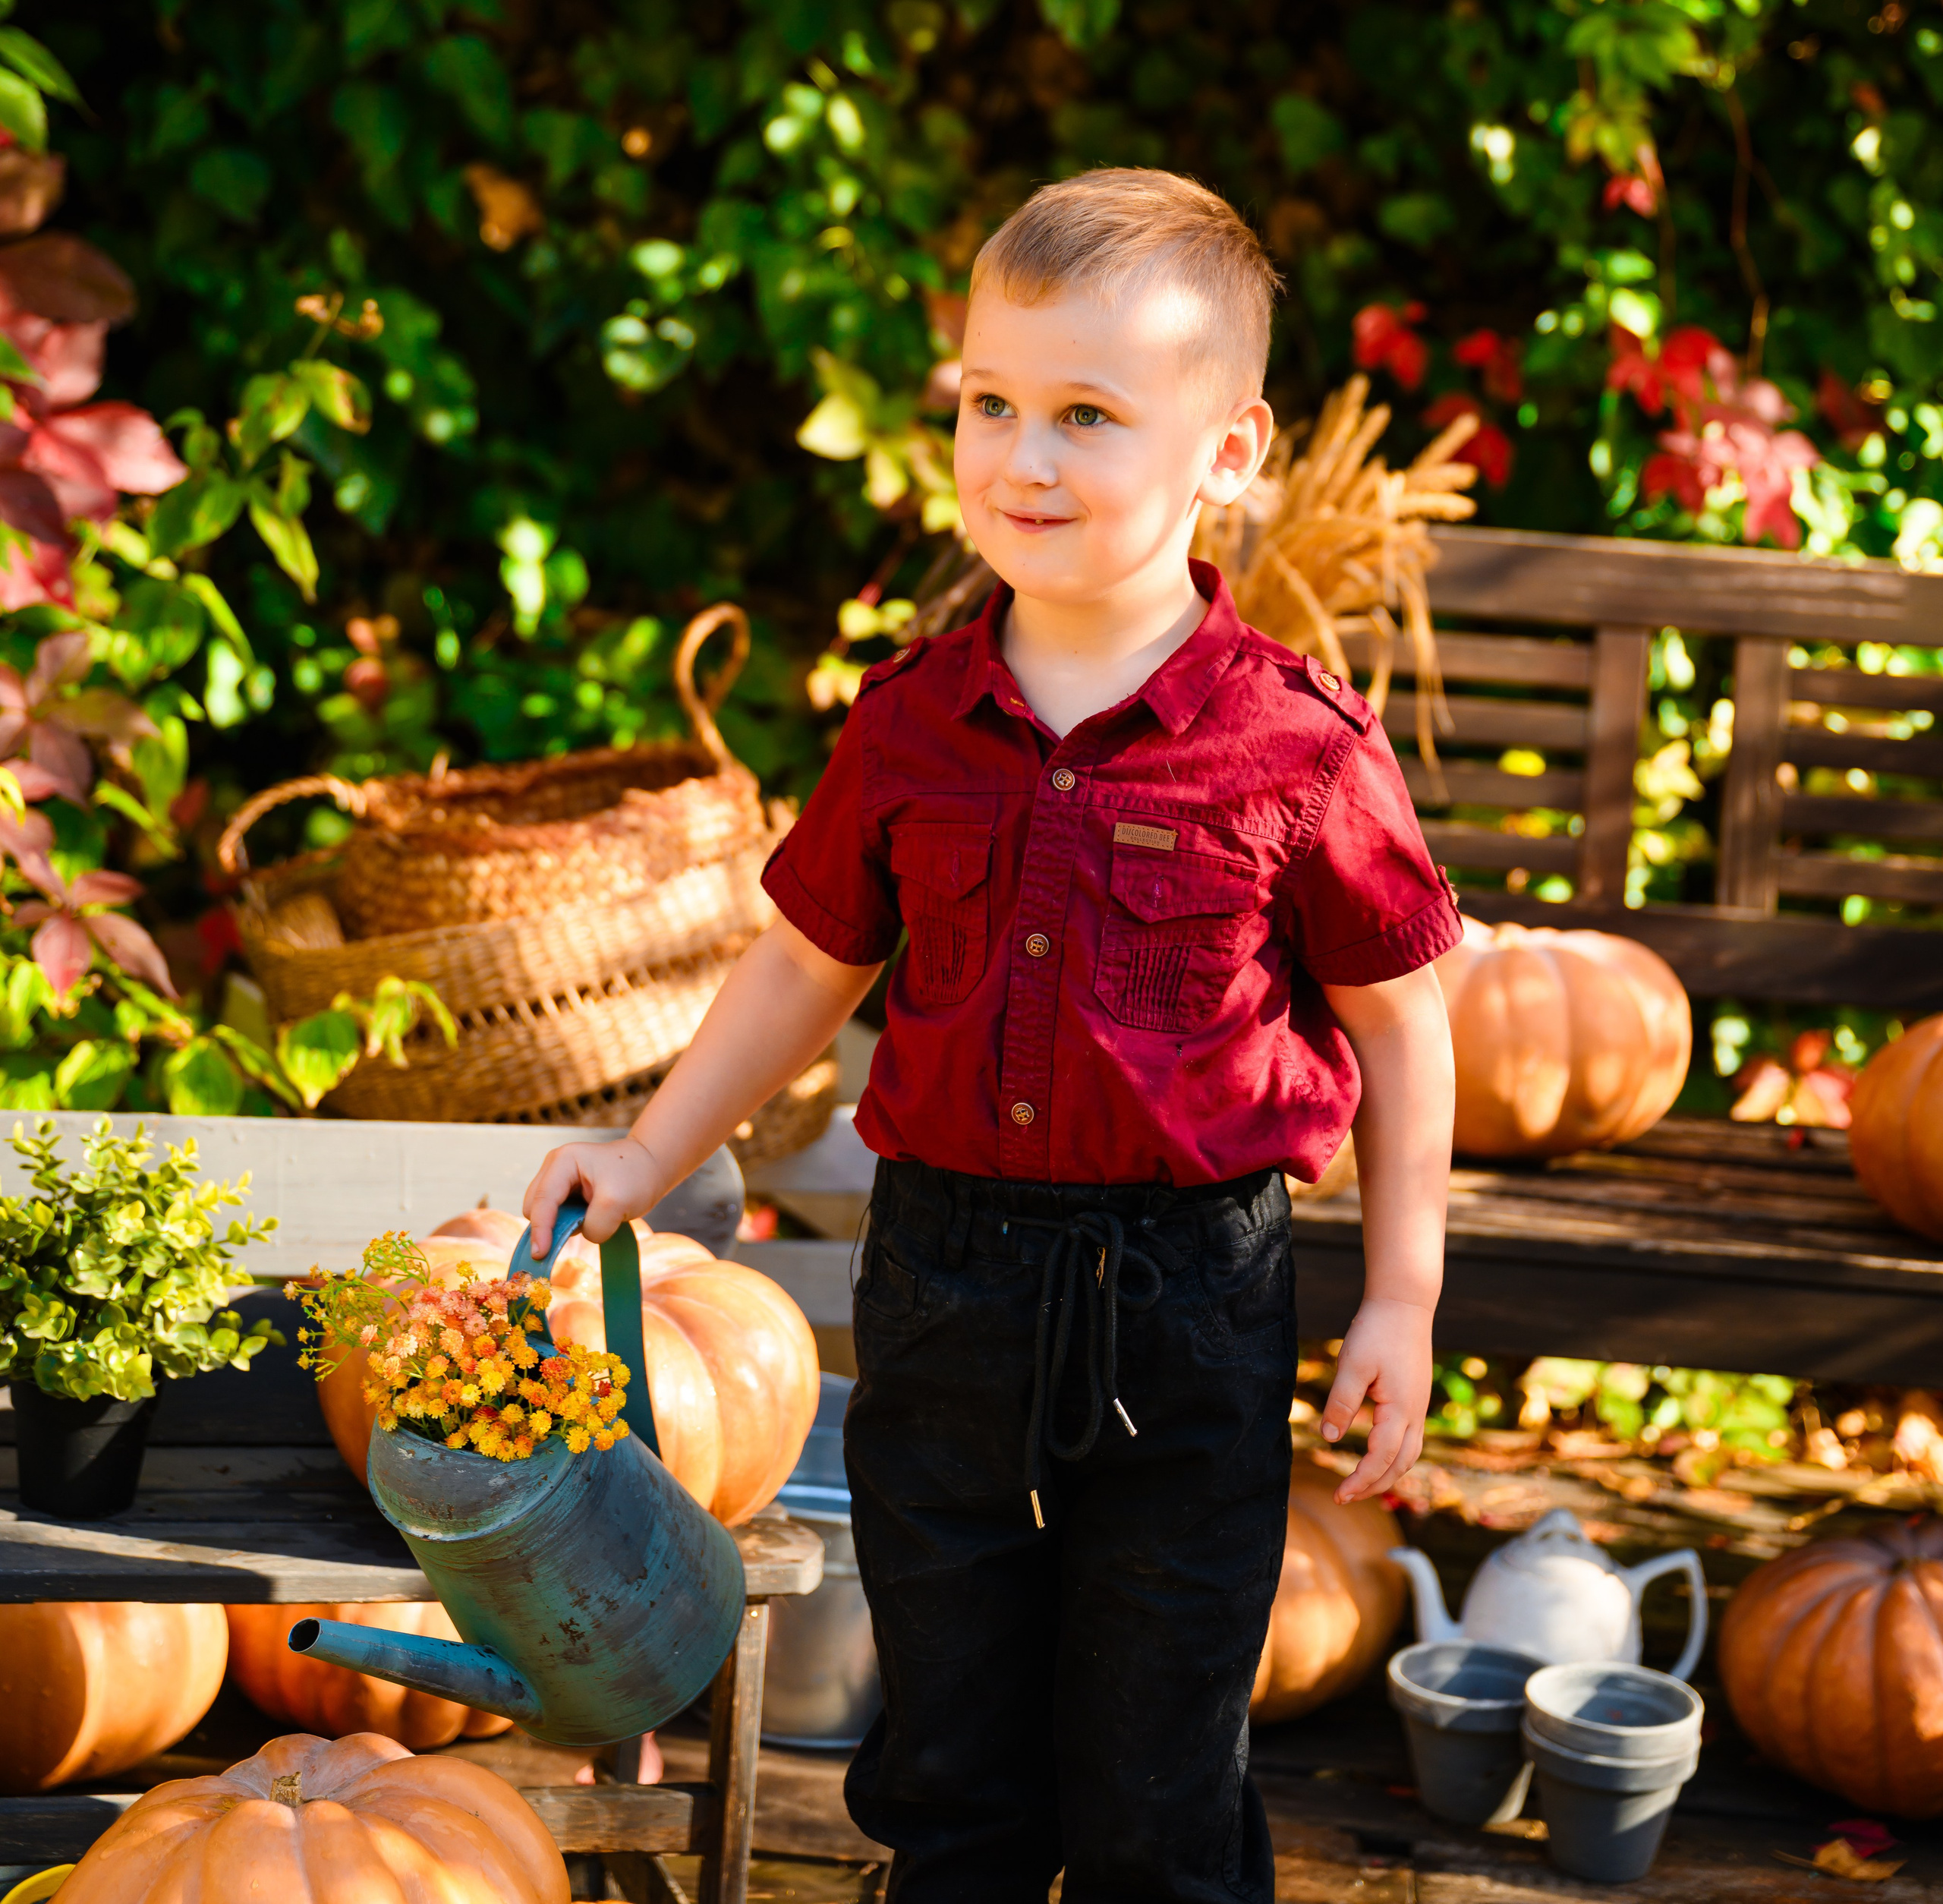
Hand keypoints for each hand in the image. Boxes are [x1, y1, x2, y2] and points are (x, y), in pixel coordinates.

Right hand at [523, 1137, 665, 1253]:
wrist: (651, 1167)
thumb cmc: (636, 1177)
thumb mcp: (618, 1203)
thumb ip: (595, 1225)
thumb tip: (580, 1235)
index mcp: (564, 1161)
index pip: (543, 1199)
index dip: (541, 1228)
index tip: (540, 1254)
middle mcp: (555, 1167)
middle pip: (535, 1206)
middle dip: (550, 1225)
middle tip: (580, 1230)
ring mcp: (558, 1179)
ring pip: (543, 1213)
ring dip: (561, 1224)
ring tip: (593, 1217)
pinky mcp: (565, 1192)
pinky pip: (556, 1215)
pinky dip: (567, 1224)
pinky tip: (589, 1217)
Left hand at [1320, 1296, 1432, 1505]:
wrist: (1405, 1303)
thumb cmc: (1376, 1331)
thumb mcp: (1353, 1365)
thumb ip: (1341, 1403)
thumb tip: (1328, 1437)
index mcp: (1400, 1410)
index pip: (1381, 1459)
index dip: (1360, 1480)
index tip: (1339, 1495)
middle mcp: (1415, 1414)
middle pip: (1399, 1465)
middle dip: (1374, 1486)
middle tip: (1345, 1497)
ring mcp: (1418, 1406)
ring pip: (1408, 1455)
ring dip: (1386, 1474)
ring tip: (1361, 1484)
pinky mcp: (1415, 1397)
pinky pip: (1408, 1439)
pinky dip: (1393, 1456)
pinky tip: (1375, 1453)